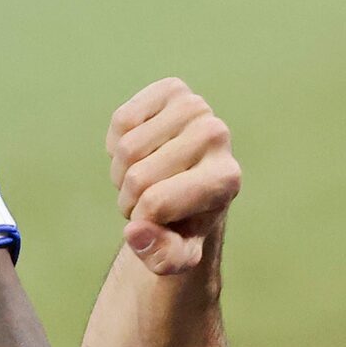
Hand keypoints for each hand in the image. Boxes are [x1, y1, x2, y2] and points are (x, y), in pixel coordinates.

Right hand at [106, 78, 241, 277]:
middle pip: (137, 178)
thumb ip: (160, 257)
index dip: (140, 221)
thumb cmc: (182, 226)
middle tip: (148, 201)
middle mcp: (218, 136)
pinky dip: (118, 143)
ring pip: (126, 149)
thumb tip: (135, 233)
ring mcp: (196, 107)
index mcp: (226, 179)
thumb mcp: (174, 256)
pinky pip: (122, 121)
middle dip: (129, 199)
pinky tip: (141, 152)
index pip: (156, 202)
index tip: (155, 225)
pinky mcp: (173, 89)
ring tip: (144, 178)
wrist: (188, 188)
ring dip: (122, 173)